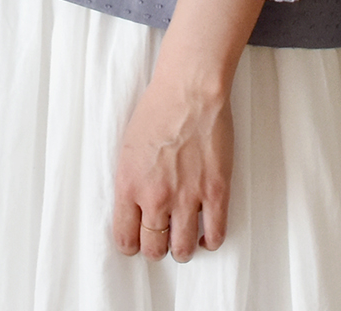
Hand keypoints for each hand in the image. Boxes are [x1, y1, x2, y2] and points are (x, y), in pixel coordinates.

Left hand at [112, 67, 233, 262]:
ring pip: (183, 249)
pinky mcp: (216, 191)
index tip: (137, 240)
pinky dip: (210, 241)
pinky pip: (215, 234)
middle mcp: (155, 197)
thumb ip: (129, 182)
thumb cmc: (158, 109)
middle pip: (153, 249)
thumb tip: (134, 208)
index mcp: (129, 186)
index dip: (132, 244)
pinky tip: (207, 234)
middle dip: (157, 247)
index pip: (124, 239)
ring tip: (184, 238)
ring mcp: (187, 197)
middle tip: (162, 237)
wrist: (190, 90)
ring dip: (182, 248)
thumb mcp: (128, 148)